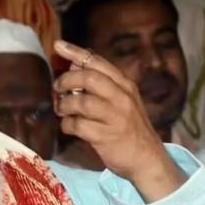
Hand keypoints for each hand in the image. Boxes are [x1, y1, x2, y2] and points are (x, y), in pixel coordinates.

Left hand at [53, 40, 185, 201]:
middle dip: (66, 80)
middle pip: (88, 78)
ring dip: (64, 105)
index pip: (98, 62)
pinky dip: (67, 124)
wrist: (147, 159)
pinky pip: (78, 125)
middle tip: (57, 88)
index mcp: (125, 85)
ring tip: (62, 110)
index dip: (75, 52)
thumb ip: (101, 84)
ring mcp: (115, 117)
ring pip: (81, 102)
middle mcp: (122, 97)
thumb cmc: (129, 128)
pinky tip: (69, 126)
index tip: (58, 45)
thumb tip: (74, 66)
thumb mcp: (122, 101)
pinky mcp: (106, 136)